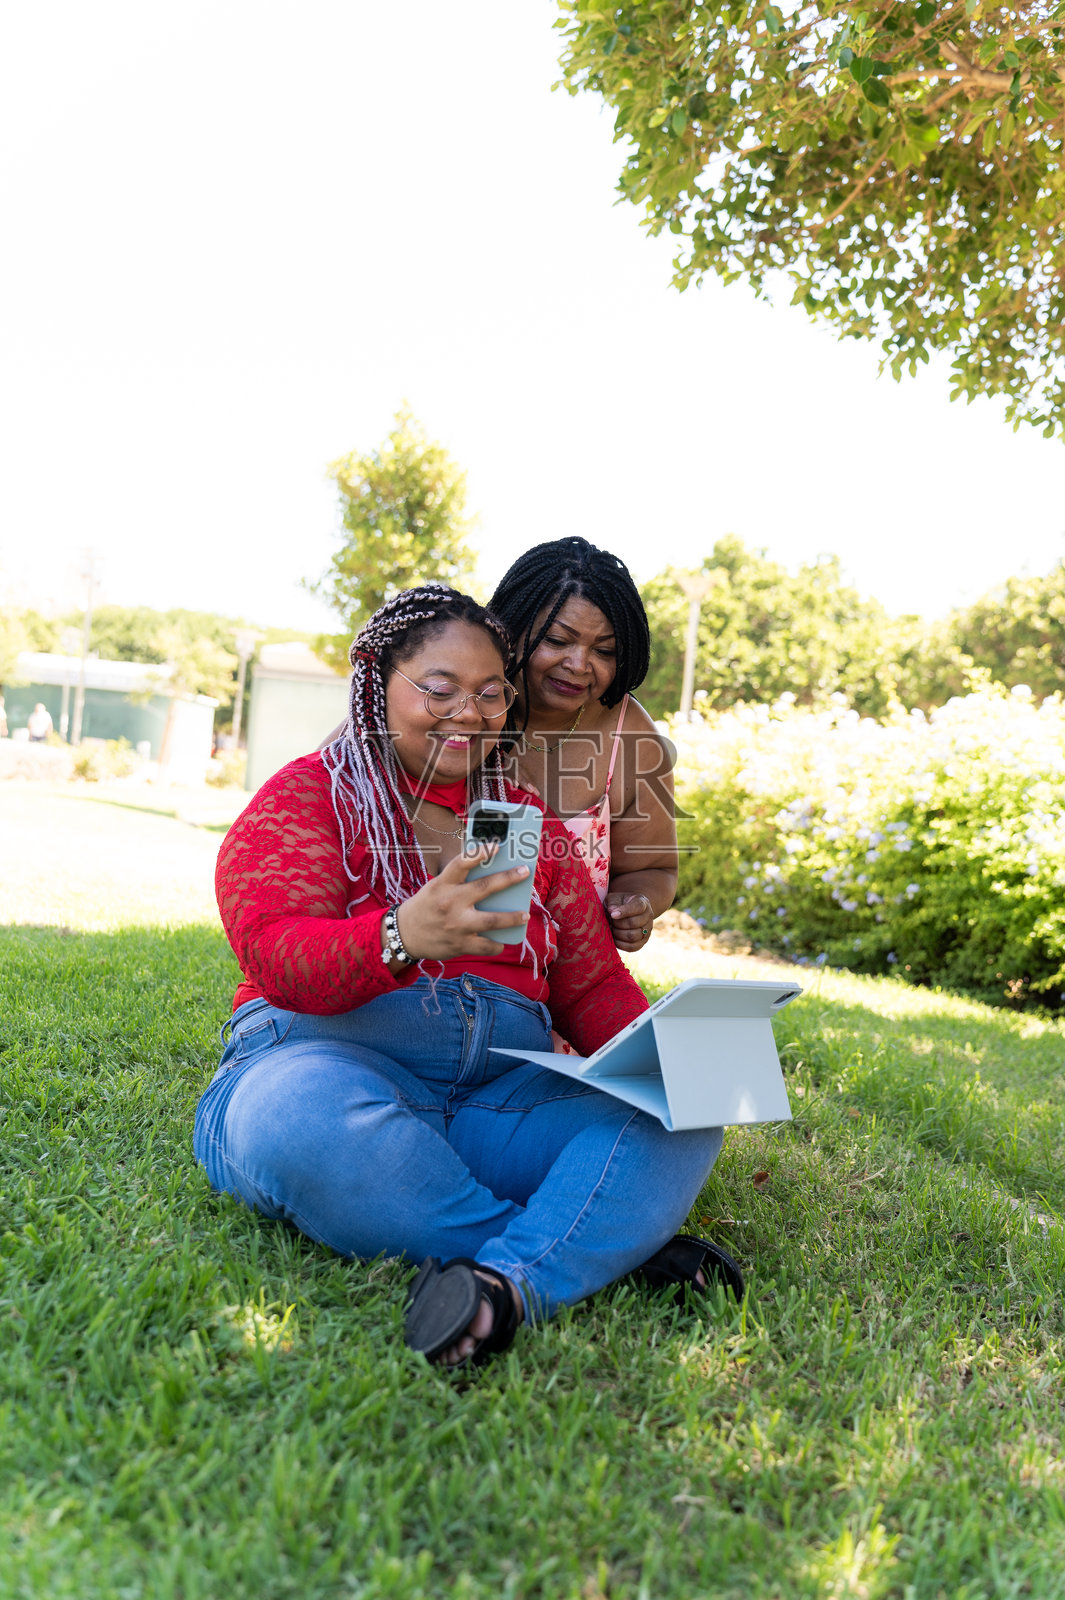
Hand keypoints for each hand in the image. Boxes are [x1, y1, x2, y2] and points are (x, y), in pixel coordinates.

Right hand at [395, 844, 530, 960]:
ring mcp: (456, 925)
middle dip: (508, 879)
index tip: (496, 846)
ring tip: (525, 914)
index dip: (479, 853)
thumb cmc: (426, 906)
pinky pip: (485, 946)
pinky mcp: (460, 945)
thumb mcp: (436, 888)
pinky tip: (504, 941)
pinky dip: (497, 944)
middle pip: (484, 888)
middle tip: (525, 872)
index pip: (461, 864)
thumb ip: (459, 882)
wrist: (405, 934)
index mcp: (442, 885)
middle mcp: (450, 903)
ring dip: (512, 918)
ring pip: (491, 921)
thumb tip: (491, 874)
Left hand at [606, 892, 653, 952]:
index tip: (612, 915)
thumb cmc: (619, 903)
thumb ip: (613, 903)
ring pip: (633, 936)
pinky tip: (614, 937)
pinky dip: (621, 944)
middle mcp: (648, 916)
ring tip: (612, 928)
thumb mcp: (614, 898)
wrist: (628, 911)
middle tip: (610, 921)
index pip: (637, 907)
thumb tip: (612, 911)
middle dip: (618, 924)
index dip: (624, 911)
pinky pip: (632, 947)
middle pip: (633, 923)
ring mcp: (647, 930)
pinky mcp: (643, 941)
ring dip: (618, 934)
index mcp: (642, 902)